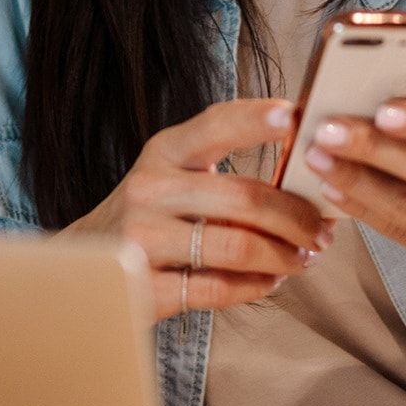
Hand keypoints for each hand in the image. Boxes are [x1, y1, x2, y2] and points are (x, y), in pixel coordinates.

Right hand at [59, 98, 335, 322]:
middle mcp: (148, 189)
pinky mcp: (143, 287)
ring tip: (302, 258)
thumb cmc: (149, 215)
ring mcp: (141, 240)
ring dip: (284, 256)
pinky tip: (270, 280)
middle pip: (244, 198)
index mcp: (163, 151)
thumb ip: (223, 168)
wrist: (83, 263)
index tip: (296, 117)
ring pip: (237, 247)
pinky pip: (218, 288)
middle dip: (297, 217)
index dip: (258, 119)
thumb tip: (306, 172)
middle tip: (322, 231)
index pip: (216, 124)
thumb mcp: (172, 174)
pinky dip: (256, 286)